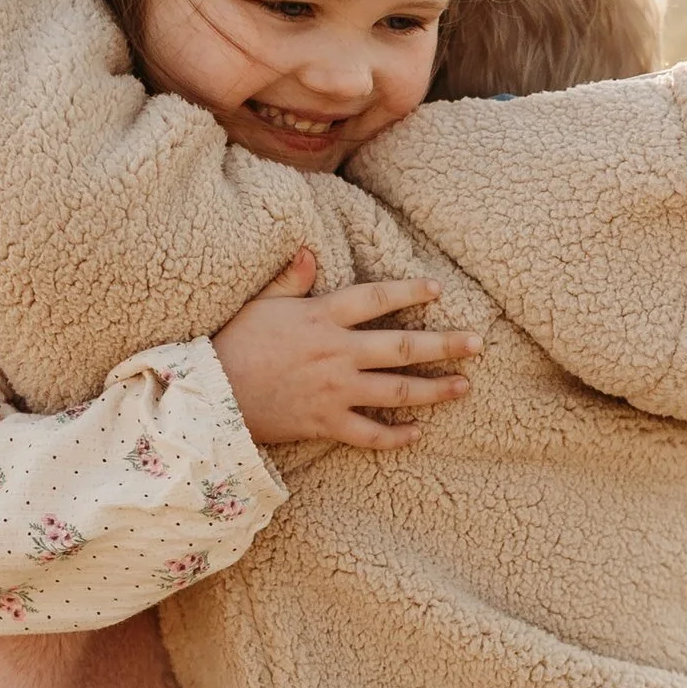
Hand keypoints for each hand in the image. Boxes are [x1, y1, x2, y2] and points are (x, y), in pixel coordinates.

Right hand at [212, 250, 481, 449]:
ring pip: (397, 391)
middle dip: (444, 344)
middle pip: (403, 347)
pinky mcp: (325, 423)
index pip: (377, 298)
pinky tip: (418, 433)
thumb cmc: (232, 343)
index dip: (409, 291)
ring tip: (464, 387)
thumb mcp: (259, 304)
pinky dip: (396, 436)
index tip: (437, 289)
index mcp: (322, 316)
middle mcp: (337, 352)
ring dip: (435, 390)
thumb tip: (309, 251)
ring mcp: (335, 390)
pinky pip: (370, 434)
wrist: (209, 395)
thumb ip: (290, 279)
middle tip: (477, 344)